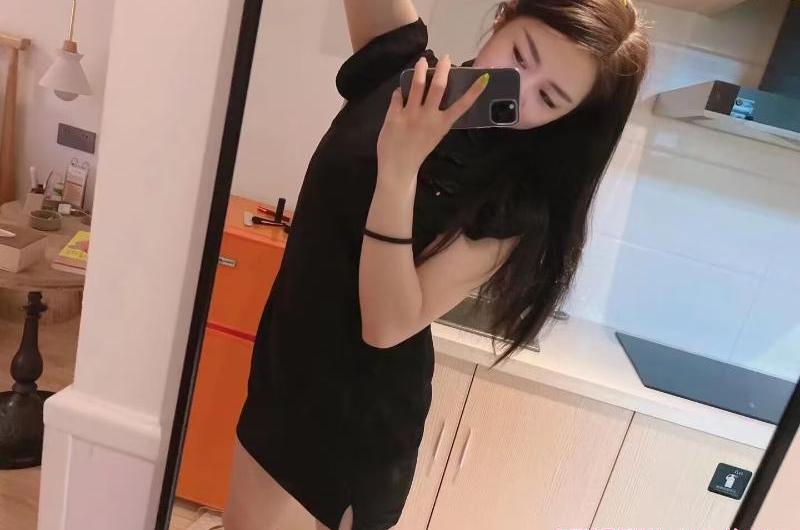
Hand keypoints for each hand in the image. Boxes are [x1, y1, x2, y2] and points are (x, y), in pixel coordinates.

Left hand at [376, 54, 488, 185]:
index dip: (474, 91)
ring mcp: (410, 116)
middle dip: (443, 69)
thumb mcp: (433, 135)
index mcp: (442, 125)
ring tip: (422, 60)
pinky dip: (400, 91)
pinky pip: (397, 95)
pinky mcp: (394, 116)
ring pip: (417, 85)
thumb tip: (431, 94)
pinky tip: (400, 92)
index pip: (462, 106)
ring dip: (420, 70)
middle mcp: (428, 118)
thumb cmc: (418, 152)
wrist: (398, 168)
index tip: (484, 77)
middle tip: (445, 57)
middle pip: (438, 87)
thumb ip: (434, 117)